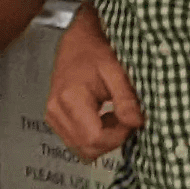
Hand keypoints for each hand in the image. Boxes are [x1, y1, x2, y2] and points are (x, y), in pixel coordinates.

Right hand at [45, 8, 143, 160]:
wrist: (77, 39)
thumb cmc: (95, 50)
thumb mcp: (116, 70)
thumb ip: (126, 98)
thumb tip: (136, 123)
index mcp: (70, 97)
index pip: (94, 138)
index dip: (117, 136)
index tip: (130, 121)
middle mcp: (56, 109)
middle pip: (86, 148)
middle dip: (111, 140)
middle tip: (123, 119)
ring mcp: (53, 115)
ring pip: (81, 149)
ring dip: (102, 139)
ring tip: (113, 116)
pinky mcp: (55, 118)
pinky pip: (75, 141)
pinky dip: (92, 136)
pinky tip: (102, 118)